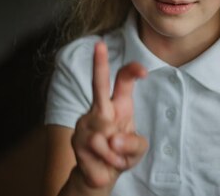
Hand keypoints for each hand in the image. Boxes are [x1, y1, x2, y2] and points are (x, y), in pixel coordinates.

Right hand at [70, 41, 147, 190]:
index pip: (124, 81)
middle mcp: (100, 108)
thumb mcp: (138, 150)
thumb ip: (133, 144)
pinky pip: (97, 149)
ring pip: (104, 135)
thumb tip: (112, 139)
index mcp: (119, 104)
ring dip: (115, 154)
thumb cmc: (122, 154)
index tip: (143, 70)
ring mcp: (86, 122)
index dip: (132, 72)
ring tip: (114, 158)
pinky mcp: (76, 138)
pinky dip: (106, 161)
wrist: (101, 174)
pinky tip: (102, 162)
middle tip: (99, 45)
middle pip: (99, 83)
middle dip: (99, 64)